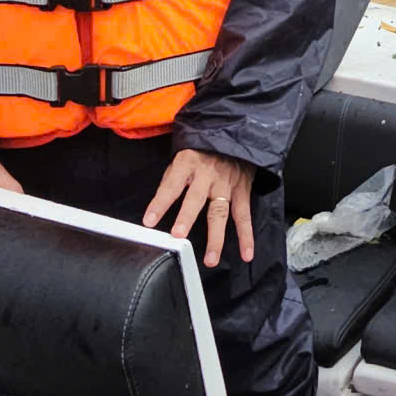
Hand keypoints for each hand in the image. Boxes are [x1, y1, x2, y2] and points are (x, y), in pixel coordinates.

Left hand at [142, 148, 256, 267]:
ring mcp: (226, 184)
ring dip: (216, 237)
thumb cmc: (202, 153)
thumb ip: (172, 181)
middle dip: (187, 217)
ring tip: (210, 258)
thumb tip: (158, 207)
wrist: (233, 137)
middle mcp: (207, 175)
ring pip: (220, 212)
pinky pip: (244, 216)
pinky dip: (246, 236)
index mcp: (188, 164)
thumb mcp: (182, 159)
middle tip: (179, 235)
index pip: (171, 186)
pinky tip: (246, 253)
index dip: (159, 204)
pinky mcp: (242, 191)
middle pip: (196, 198)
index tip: (149, 221)